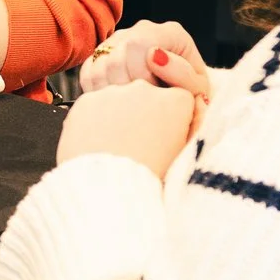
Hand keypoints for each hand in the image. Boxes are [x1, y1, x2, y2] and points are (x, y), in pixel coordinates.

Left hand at [57, 80, 199, 175]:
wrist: (107, 190)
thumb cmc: (148, 179)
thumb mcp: (184, 155)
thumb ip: (190, 130)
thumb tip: (193, 113)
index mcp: (175, 101)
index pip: (179, 100)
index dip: (172, 120)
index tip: (165, 137)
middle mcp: (145, 88)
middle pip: (147, 96)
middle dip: (143, 114)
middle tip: (138, 144)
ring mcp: (113, 92)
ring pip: (119, 100)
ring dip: (118, 117)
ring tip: (116, 147)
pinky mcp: (87, 100)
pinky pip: (94, 107)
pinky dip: (95, 121)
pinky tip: (99, 143)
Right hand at [81, 20, 212, 100]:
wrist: (179, 99)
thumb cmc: (189, 94)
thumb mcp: (197, 89)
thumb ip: (182, 74)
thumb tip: (154, 56)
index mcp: (170, 32)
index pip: (138, 45)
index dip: (140, 75)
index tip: (152, 95)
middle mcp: (141, 30)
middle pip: (115, 57)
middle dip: (125, 87)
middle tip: (140, 105)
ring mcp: (119, 40)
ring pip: (98, 66)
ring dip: (111, 93)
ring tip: (130, 106)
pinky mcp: (102, 55)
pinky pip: (88, 73)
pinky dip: (98, 92)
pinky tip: (115, 103)